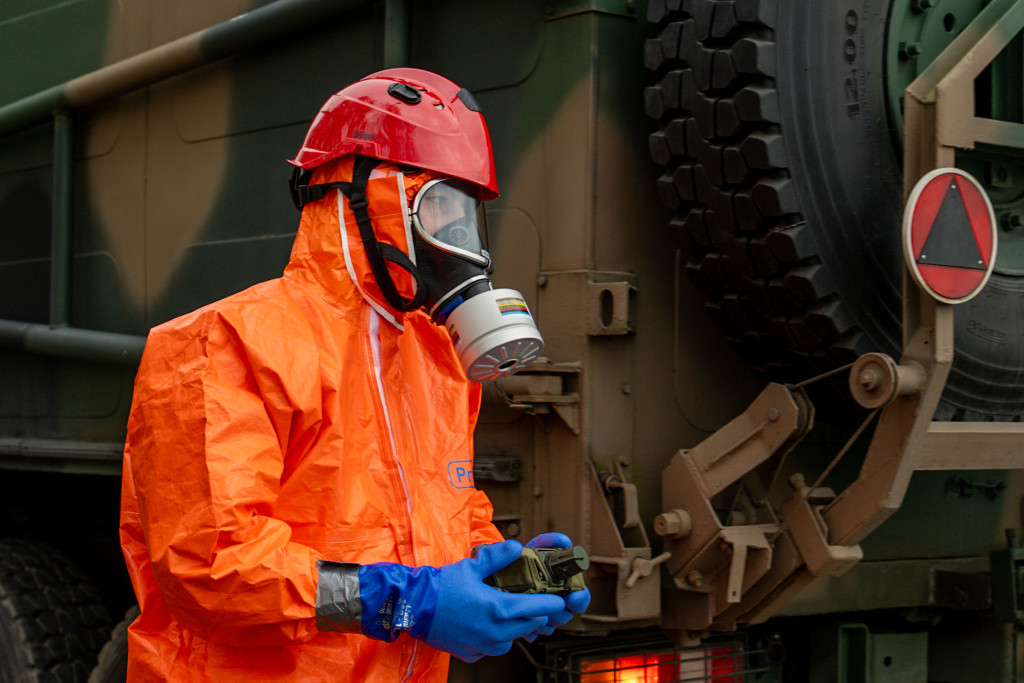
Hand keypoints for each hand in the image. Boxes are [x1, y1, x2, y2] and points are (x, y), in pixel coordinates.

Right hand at [422, 541, 566, 661]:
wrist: (413, 606)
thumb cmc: (441, 586)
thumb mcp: (471, 566)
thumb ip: (498, 557)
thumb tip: (517, 547)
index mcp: (499, 609)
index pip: (538, 609)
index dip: (552, 603)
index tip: (559, 599)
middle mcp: (494, 632)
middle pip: (529, 626)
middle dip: (535, 615)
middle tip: (534, 603)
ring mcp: (482, 645)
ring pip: (511, 641)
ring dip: (515, 629)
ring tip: (508, 615)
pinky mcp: (470, 653)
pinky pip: (491, 648)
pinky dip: (494, 639)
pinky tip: (487, 626)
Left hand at [524, 533, 591, 633]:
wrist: (495, 573)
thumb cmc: (520, 560)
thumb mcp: (534, 548)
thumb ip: (549, 541)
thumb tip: (565, 540)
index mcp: (562, 587)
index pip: (581, 597)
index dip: (580, 599)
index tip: (572, 598)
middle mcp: (555, 603)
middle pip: (566, 615)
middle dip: (558, 612)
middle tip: (545, 604)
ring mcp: (542, 617)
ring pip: (550, 626)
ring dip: (541, 620)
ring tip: (527, 608)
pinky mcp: (526, 627)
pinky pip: (532, 633)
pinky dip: (527, 628)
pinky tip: (518, 617)